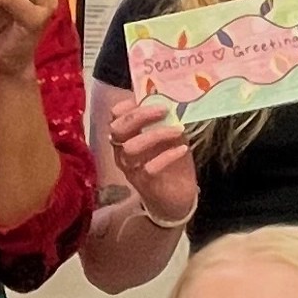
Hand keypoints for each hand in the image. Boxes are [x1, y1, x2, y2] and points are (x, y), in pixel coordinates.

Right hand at [104, 95, 200, 226]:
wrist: (176, 198)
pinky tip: (183, 149)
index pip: (115, 117)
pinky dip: (167, 155)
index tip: (149, 99)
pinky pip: (150, 167)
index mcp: (125, 138)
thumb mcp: (169, 137)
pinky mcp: (145, 183)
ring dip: (156, 134)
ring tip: (178, 130)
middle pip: (118, 129)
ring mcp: (131, 169)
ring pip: (130, 147)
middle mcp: (122, 152)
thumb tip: (172, 99)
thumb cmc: (170, 163)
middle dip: (140, 116)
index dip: (128, 106)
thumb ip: (165, 121)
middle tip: (163, 110)